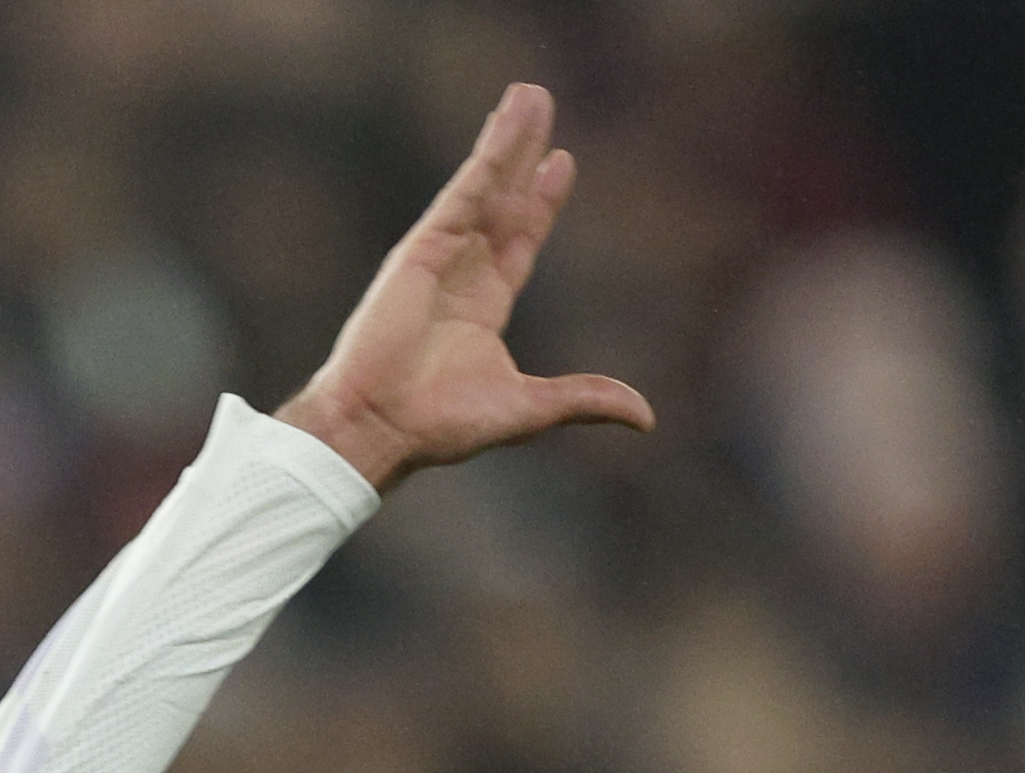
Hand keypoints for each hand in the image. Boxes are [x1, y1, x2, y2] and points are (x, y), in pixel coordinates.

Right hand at [275, 83, 656, 492]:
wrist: (381, 425)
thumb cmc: (440, 426)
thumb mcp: (530, 409)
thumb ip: (584, 399)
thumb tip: (644, 417)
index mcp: (483, 307)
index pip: (521, 240)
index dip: (542, 202)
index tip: (560, 162)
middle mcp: (462, 274)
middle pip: (504, 199)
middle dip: (523, 154)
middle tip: (540, 105)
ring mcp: (440, 256)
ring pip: (485, 185)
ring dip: (508, 139)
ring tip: (528, 95)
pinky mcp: (422, 248)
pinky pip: (464, 192)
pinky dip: (487, 157)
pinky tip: (506, 124)